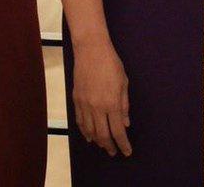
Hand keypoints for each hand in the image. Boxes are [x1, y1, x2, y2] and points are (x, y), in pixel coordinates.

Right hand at [71, 36, 131, 156]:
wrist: (90, 50)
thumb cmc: (111, 64)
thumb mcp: (124, 83)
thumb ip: (124, 105)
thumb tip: (125, 123)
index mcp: (112, 103)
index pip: (118, 131)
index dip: (123, 144)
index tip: (127, 151)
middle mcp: (97, 107)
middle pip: (103, 135)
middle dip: (110, 146)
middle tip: (114, 152)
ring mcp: (84, 104)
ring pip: (89, 130)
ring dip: (97, 141)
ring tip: (103, 145)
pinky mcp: (76, 99)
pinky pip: (80, 121)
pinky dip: (84, 131)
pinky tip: (89, 136)